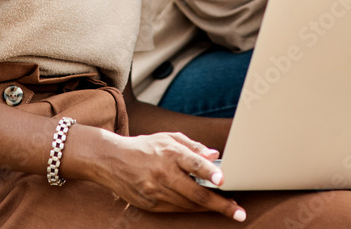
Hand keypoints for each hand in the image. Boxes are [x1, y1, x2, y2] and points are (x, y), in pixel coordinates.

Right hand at [89, 130, 245, 220]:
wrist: (112, 161)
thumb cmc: (146, 147)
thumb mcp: (169, 137)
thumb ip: (193, 146)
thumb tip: (214, 155)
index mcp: (169, 153)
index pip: (193, 163)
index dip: (209, 172)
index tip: (223, 180)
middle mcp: (163, 173)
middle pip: (195, 193)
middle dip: (220, 204)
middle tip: (238, 212)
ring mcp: (155, 191)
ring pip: (188, 205)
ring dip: (209, 208)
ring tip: (227, 209)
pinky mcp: (150, 204)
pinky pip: (177, 209)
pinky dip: (191, 208)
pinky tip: (203, 206)